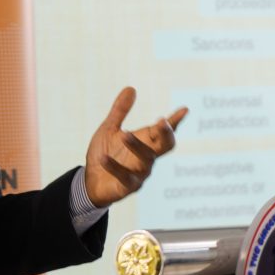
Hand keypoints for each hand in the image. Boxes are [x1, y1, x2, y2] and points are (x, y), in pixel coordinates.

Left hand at [84, 87, 187, 207]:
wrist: (91, 181)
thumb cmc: (105, 153)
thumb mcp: (110, 129)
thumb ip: (120, 111)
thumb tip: (131, 88)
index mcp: (146, 142)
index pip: (165, 131)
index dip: (175, 121)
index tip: (184, 110)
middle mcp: (147, 157)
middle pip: (165, 146)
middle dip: (166, 134)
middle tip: (162, 122)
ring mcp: (140, 173)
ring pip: (146, 159)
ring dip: (136, 146)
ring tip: (124, 135)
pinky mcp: (127, 186)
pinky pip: (124, 176)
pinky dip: (115, 167)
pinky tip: (104, 158)